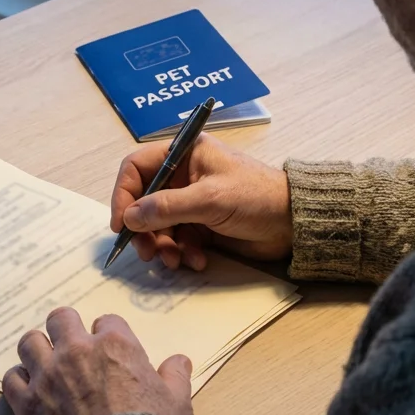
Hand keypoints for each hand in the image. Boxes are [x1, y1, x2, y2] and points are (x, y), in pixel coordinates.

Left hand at [3, 308, 193, 414]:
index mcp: (115, 346)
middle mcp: (77, 352)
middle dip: (66, 329)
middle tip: (70, 344)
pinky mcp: (27, 402)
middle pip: (61, 319)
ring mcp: (48, 375)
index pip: (107, 321)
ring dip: (38, 350)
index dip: (107, 334)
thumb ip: (176, 377)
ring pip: (30, 342)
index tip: (108, 348)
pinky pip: (12, 377)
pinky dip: (20, 380)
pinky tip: (29, 387)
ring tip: (45, 360)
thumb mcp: (176, 404)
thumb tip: (181, 361)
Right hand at [111, 134, 291, 269]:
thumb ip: (167, 207)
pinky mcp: (200, 225)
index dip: (124, 195)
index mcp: (183, 154)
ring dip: (162, 246)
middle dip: (143, 229)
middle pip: (143, 201)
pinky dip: (182, 252)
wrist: (293, 224)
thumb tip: (129, 218)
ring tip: (174, 260)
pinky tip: (197, 259)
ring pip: (158, 226)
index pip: (137, 168)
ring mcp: (191, 202)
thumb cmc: (256, 197)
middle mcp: (182, 175)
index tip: (121, 224)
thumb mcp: (209, 199)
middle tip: (146, 252)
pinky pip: (177, 240)